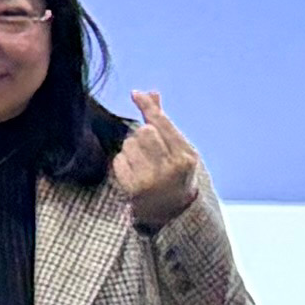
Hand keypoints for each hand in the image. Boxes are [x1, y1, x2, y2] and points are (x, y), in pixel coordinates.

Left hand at [117, 87, 205, 229]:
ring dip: (132, 148)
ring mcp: (151, 179)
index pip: (163, 125)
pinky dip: (123, 162)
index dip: (148, 107)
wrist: (173, 212)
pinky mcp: (133, 188)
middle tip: (149, 148)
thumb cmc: (176, 174)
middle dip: (142, 134)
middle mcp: (170, 167)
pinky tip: (135, 172)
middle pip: (143, 131)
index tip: (136, 93)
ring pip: (129, 144)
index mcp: (186, 157)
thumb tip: (151, 92)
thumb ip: (164, 123)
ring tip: (144, 163)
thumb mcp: (179, 150)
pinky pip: (119, 160)